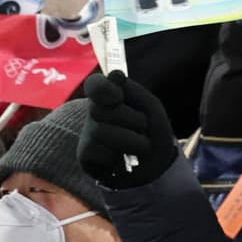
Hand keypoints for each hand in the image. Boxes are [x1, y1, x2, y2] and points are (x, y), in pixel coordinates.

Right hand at [78, 70, 179, 188]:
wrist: (157, 167)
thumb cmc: (153, 133)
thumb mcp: (150, 108)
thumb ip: (132, 91)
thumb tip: (115, 74)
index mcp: (109, 97)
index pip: (95, 84)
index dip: (104, 89)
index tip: (117, 97)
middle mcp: (94, 113)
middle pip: (104, 109)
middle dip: (133, 120)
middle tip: (142, 129)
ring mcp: (87, 134)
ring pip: (103, 131)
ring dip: (132, 140)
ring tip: (137, 145)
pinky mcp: (85, 156)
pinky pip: (100, 151)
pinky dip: (120, 156)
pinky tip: (122, 159)